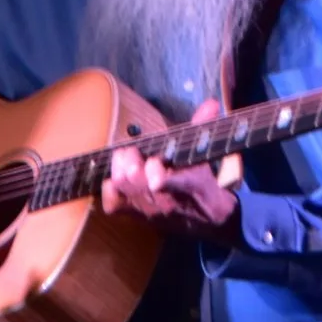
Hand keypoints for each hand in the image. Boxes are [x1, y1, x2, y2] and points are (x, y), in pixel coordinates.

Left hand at [99, 96, 242, 243]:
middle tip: (133, 150)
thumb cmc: (202, 181)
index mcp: (187, 185)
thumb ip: (203, 127)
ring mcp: (149, 209)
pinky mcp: (136, 215)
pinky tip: (116, 178)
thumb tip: (211, 103)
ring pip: (123, 186)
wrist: (206, 218)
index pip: (170, 184)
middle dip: (132, 159)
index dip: (158, 176)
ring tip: (124, 158)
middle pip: (136, 179)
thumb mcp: (206, 154)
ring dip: (120, 167)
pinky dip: (110, 188)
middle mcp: (166, 200)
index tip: (155, 162)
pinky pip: (113, 204)